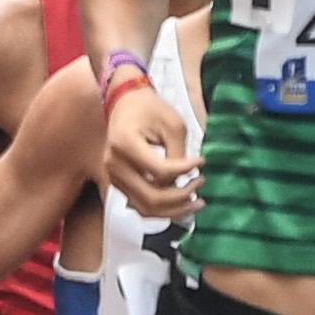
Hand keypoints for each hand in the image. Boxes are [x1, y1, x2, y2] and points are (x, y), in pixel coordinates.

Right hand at [101, 82, 199, 220]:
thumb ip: (178, 154)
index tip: (201, 161)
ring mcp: (113, 177)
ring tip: (196, 202)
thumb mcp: (172, 124)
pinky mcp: (118, 183)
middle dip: (181, 197)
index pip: (160, 171)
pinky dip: (161, 209)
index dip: (185, 170)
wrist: (126, 104)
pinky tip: (180, 203)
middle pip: (151, 197)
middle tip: (201, 184)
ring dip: (172, 210)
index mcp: (125, 144)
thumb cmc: (150, 109)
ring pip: (144, 208)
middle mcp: (114, 165)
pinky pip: (140, 205)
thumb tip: (185, 181)